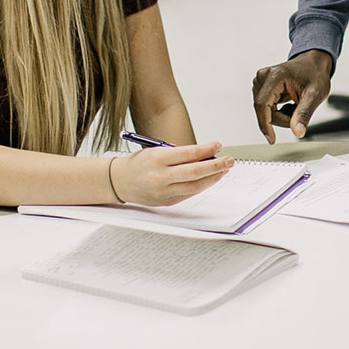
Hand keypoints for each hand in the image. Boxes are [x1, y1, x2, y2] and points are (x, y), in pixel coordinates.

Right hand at [108, 143, 232, 205]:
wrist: (119, 181)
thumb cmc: (139, 163)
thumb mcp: (155, 151)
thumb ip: (179, 154)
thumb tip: (205, 155)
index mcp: (157, 158)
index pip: (188, 153)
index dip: (206, 149)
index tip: (218, 146)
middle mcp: (160, 176)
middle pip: (195, 172)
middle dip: (215, 166)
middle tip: (229, 160)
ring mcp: (163, 192)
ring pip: (195, 186)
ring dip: (212, 178)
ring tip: (223, 170)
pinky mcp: (166, 202)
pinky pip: (189, 194)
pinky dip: (201, 186)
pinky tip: (209, 179)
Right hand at [251, 50, 334, 141]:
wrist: (314, 63)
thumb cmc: (315, 74)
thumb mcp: (315, 94)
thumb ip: (304, 114)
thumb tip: (297, 131)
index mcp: (275, 76)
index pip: (262, 105)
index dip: (265, 125)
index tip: (271, 140)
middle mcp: (263, 77)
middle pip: (265, 110)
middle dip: (282, 118)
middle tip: (299, 113)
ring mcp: (261, 82)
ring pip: (265, 112)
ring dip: (281, 115)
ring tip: (296, 104)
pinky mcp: (262, 87)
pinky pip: (267, 109)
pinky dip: (280, 112)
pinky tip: (290, 103)